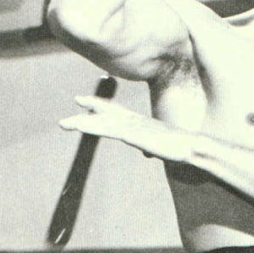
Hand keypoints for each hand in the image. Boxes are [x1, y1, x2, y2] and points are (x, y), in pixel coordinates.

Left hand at [59, 95, 192, 161]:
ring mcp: (132, 127)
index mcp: (140, 122)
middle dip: (92, 105)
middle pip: (109, 110)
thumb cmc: (179, 147)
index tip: (88, 101)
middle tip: (76, 99)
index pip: (118, 110)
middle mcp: (134, 121)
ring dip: (83, 122)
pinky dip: (92, 128)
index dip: (103, 105)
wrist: (189, 147)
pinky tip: (80, 128)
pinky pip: (107, 131)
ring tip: (64, 123)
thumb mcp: (162, 146)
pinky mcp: (132, 135)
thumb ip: (153, 146)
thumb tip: (150, 153)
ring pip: (103, 122)